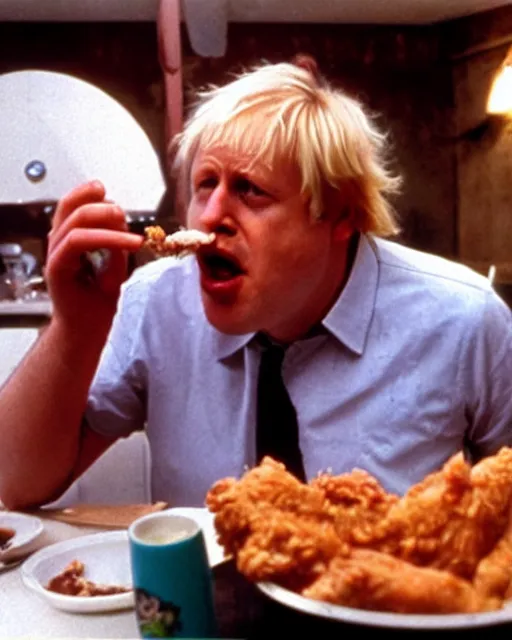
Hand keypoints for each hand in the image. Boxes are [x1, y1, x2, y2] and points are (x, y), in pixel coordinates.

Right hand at [45, 181, 142, 334]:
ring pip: (75, 222)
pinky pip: (79, 242)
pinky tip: (128, 243)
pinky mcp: (57, 267)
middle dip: (97, 203)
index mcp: (68, 240)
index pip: (71, 206)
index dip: (85, 192)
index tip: (104, 189)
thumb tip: (122, 222)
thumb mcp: (114, 267)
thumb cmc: (97, 302)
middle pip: (69, 207)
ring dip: (106, 220)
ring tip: (130, 229)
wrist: (87, 331)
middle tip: (122, 211)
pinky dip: (107, 239)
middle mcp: (58, 244)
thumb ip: (116, 245)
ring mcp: (56, 255)